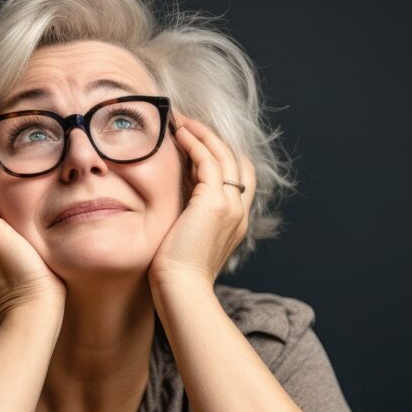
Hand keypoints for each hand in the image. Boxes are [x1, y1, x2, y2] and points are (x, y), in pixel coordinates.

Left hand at [148, 108, 256, 290]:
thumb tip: (172, 205)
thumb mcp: (186, 241)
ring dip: (202, 133)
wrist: (182, 291)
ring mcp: (230, 205)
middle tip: (187, 123)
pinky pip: (208, 160)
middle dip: (213, 138)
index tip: (194, 143)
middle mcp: (239, 210)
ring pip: (224, 155)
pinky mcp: (214, 203)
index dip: (219, 156)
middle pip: (236, 160)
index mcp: (235, 221)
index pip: (238, 177)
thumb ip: (187, 220)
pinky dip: (194, 142)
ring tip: (180, 120)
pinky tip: (178, 133)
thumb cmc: (176, 275)